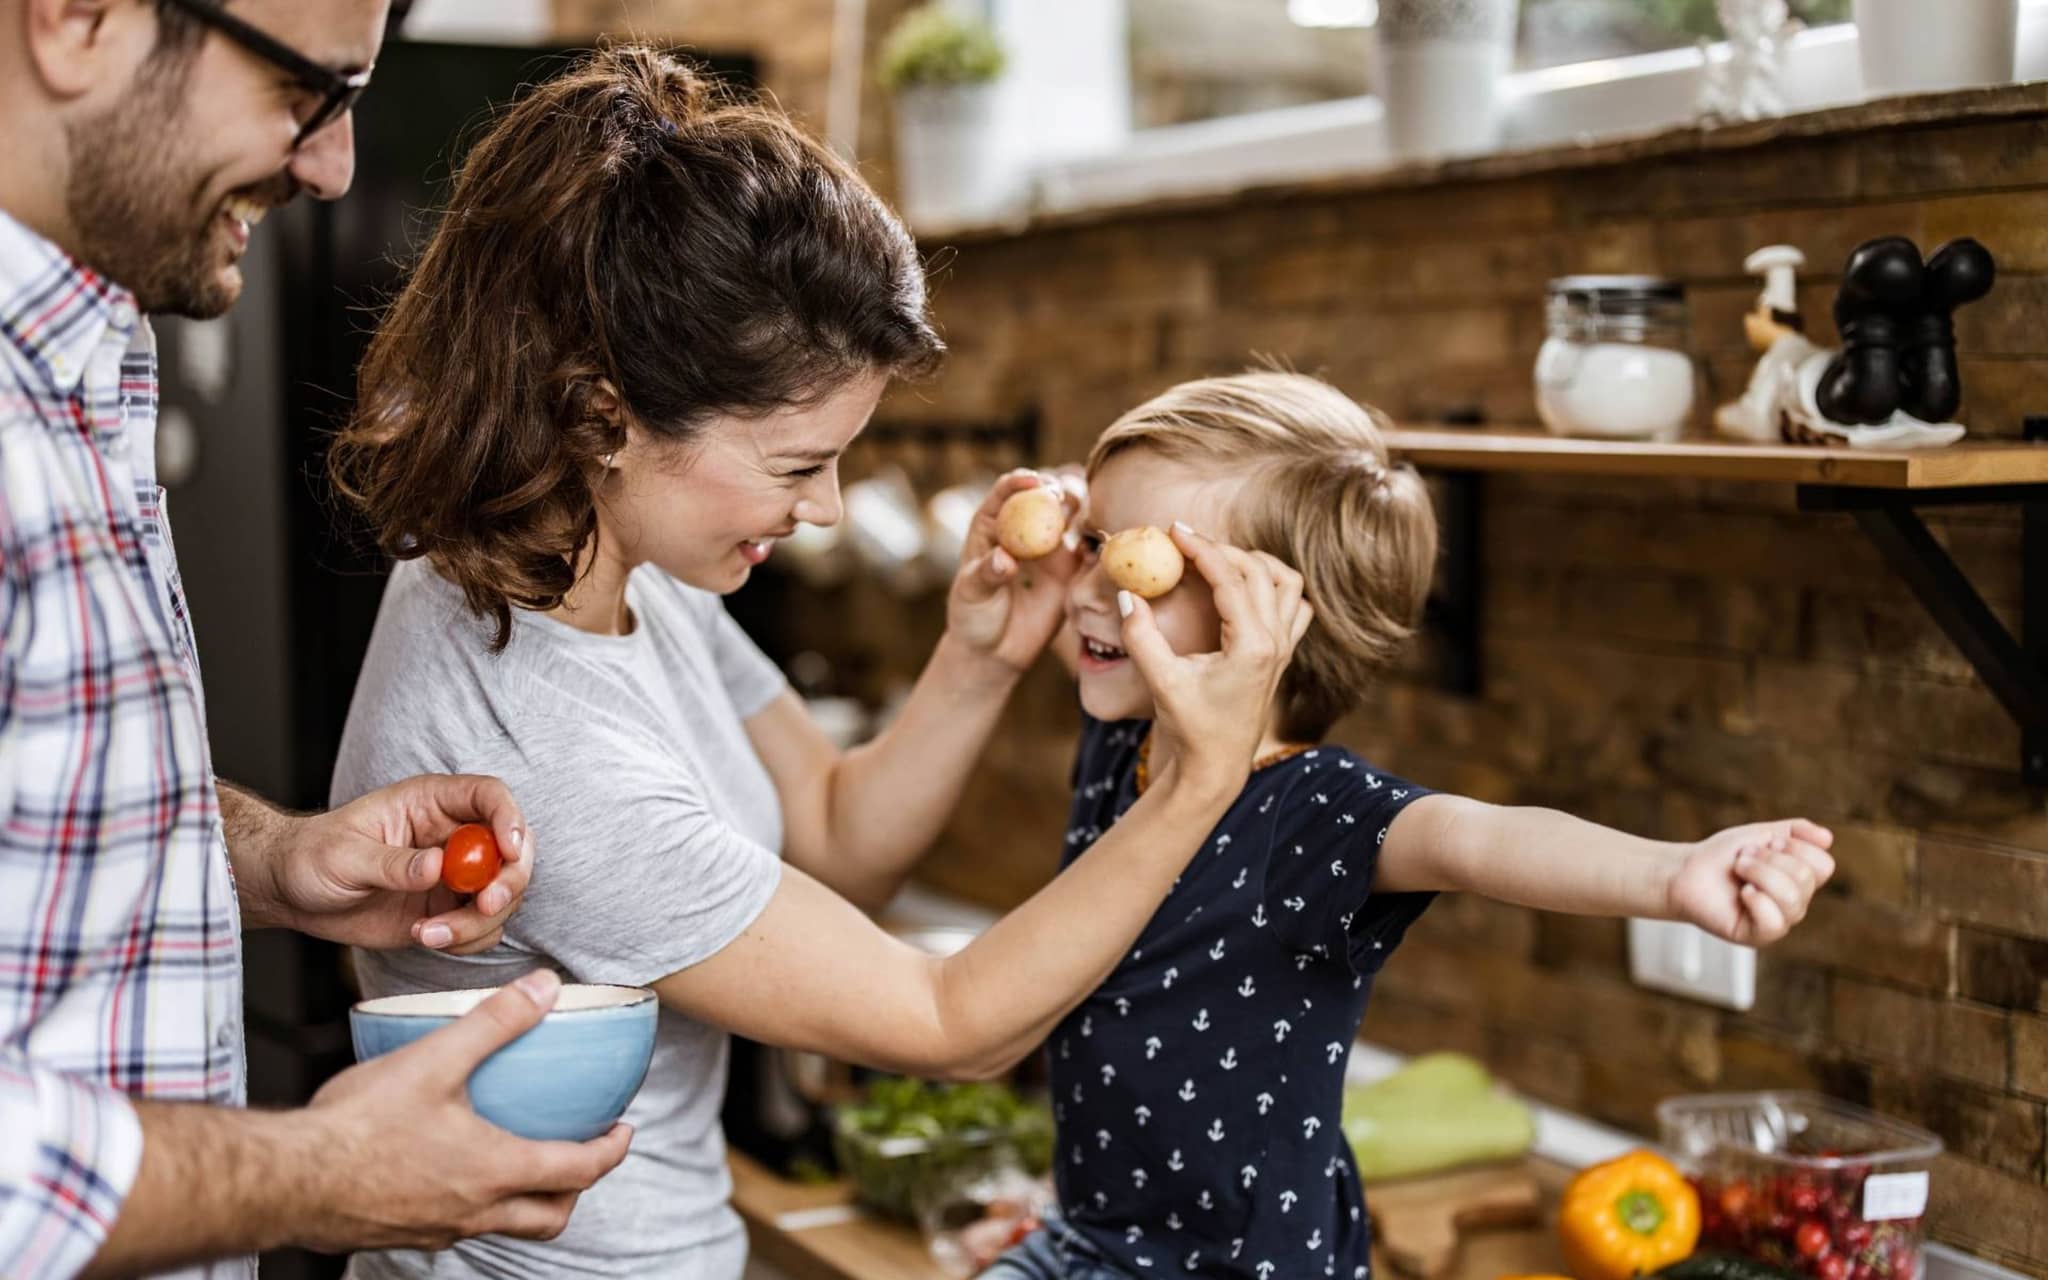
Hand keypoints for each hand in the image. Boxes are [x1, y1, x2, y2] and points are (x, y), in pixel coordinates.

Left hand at [267, 774, 531, 953]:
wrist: (295, 892)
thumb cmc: (313, 856)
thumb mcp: (345, 855)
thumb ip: (393, 863)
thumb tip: (438, 867)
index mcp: (431, 803)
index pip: (489, 796)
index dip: (509, 819)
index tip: (510, 851)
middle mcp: (453, 836)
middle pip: (513, 849)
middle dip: (508, 881)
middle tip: (485, 906)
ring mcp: (455, 875)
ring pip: (502, 895)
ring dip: (478, 921)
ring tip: (428, 933)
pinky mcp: (448, 908)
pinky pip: (483, 927)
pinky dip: (466, 940)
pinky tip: (426, 938)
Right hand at [300, 971, 632, 1250]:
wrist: (287, 1180)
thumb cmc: (357, 1125)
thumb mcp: (436, 1059)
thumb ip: (494, 1022)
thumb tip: (544, 988)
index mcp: (495, 1170)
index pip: (578, 1171)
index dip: (611, 1151)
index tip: (623, 1131)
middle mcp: (473, 1210)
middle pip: (549, 1217)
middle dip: (575, 1189)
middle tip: (582, 1157)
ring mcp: (436, 1229)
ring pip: (504, 1227)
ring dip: (526, 1202)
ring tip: (522, 1164)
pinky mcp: (400, 1234)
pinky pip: (455, 1227)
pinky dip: (475, 1205)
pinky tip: (451, 1171)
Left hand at [946, 469, 1084, 673]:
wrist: (994, 651)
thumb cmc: (973, 616)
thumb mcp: (972, 593)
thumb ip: (987, 573)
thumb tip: (1005, 559)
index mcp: (992, 524)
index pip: (1007, 491)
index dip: (1021, 480)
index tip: (1035, 481)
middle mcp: (1024, 529)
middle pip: (1044, 494)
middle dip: (1056, 488)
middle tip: (1061, 499)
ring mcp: (1049, 547)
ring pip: (1070, 514)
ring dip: (1079, 508)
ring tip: (1081, 519)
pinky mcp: (1070, 570)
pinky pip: (1088, 548)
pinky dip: (1096, 541)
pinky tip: (1097, 546)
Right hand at [1119, 524, 1311, 790]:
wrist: (1216, 767)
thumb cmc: (1190, 728)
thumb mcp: (1161, 682)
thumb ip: (1142, 637)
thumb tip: (1128, 596)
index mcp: (1252, 646)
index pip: (1230, 578)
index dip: (1201, 548)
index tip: (1174, 530)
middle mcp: (1276, 643)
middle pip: (1260, 571)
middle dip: (1222, 549)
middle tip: (1186, 541)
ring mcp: (1284, 649)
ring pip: (1287, 583)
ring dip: (1255, 562)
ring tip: (1218, 558)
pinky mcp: (1282, 656)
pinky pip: (1294, 606)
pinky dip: (1275, 586)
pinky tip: (1244, 587)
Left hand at [1667, 818, 1835, 944]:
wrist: (1686, 870)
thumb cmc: (1724, 856)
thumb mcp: (1763, 834)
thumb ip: (1796, 831)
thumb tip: (1828, 838)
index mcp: (1801, 880)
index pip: (1824, 864)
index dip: (1794, 847)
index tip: (1767, 843)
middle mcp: (1795, 903)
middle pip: (1806, 878)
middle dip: (1769, 858)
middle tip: (1743, 858)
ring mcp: (1778, 921)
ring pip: (1791, 898)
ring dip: (1759, 873)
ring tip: (1739, 869)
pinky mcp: (1757, 936)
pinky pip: (1774, 923)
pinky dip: (1756, 900)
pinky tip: (1742, 893)